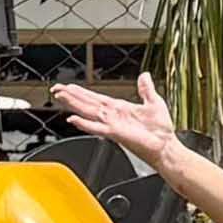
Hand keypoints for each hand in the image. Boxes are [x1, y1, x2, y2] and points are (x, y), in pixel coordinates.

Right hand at [48, 76, 184, 161]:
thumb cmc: (160, 130)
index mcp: (119, 108)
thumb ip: (146, 89)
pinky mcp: (115, 133)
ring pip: (87, 112)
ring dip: (73, 104)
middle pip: (86, 104)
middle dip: (71, 96)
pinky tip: (73, 119)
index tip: (68, 86)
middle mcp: (112, 116)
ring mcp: (112, 125)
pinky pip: (97, 127)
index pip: (95, 98)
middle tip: (56, 89)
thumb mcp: (154, 102)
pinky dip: (85, 124)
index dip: (81, 92)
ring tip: (60, 97)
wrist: (166, 147)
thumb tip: (144, 76)